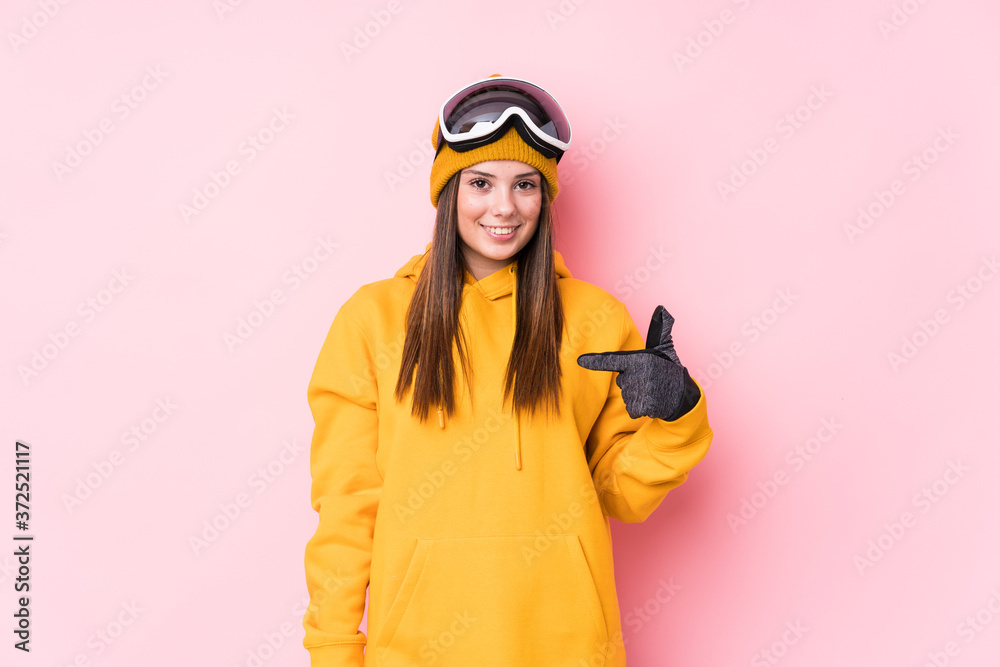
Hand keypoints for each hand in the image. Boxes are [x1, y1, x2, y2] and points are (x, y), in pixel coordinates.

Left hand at [577, 305, 690, 420]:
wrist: (685, 395)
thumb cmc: (670, 369)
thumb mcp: (665, 348)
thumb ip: (659, 330)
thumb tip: (661, 309)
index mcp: (639, 359)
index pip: (612, 361)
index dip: (595, 361)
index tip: (579, 361)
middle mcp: (638, 374)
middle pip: (621, 381)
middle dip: (632, 382)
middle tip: (649, 380)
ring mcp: (640, 391)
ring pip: (627, 395)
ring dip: (637, 395)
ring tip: (653, 391)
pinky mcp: (644, 406)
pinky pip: (632, 409)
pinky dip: (640, 408)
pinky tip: (652, 403)